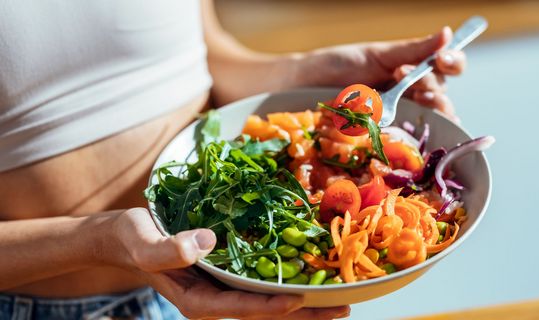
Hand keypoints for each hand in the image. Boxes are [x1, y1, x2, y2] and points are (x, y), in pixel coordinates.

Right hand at [110, 208, 349, 318]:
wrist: (129, 236)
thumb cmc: (133, 240)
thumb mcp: (144, 244)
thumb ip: (168, 250)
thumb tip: (204, 244)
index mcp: (198, 301)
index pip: (242, 308)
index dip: (272, 307)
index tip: (302, 300)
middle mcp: (217, 299)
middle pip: (265, 312)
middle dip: (304, 313)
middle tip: (342, 307)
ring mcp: (225, 287)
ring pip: (269, 298)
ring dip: (304, 300)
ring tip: (339, 296)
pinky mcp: (229, 272)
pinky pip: (263, 280)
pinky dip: (287, 278)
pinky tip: (311, 272)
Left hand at [294, 26, 464, 120]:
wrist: (306, 85)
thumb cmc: (339, 65)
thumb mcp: (377, 54)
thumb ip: (412, 49)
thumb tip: (446, 33)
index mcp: (412, 70)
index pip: (446, 67)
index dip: (452, 62)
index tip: (442, 58)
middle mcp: (411, 93)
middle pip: (441, 92)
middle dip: (431, 83)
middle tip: (405, 75)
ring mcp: (401, 115)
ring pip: (433, 116)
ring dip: (431, 105)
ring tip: (416, 96)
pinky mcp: (387, 135)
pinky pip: (413, 138)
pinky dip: (423, 135)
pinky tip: (423, 130)